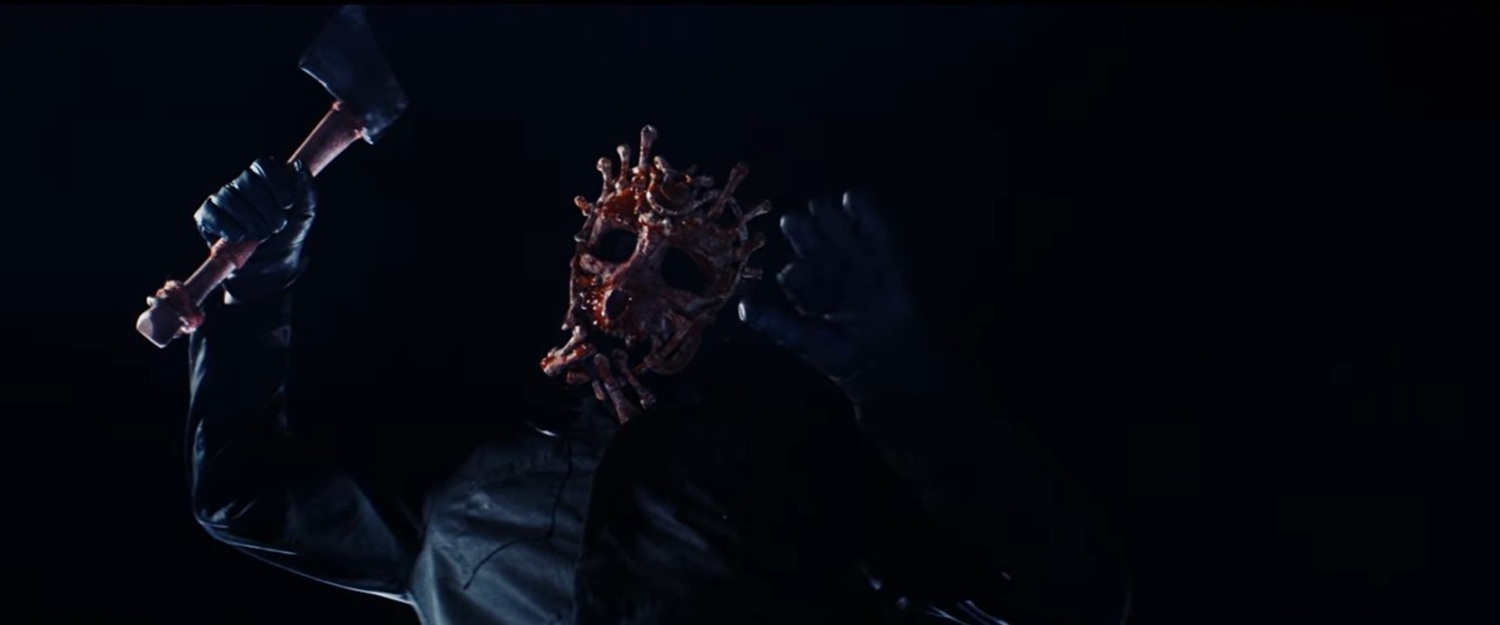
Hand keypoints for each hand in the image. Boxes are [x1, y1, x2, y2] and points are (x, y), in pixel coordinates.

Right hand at [193, 158, 316, 302]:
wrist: (273, 265)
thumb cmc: (288, 234)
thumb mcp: (305, 213)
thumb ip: (306, 189)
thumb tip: (299, 165)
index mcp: (262, 178)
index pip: (263, 165)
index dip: (276, 184)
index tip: (288, 205)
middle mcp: (239, 185)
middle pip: (246, 181)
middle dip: (266, 207)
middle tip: (277, 226)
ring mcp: (221, 200)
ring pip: (229, 198)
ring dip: (250, 219)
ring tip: (263, 235)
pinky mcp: (206, 217)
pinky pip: (211, 214)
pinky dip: (228, 227)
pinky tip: (241, 237)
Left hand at [738, 192, 922, 389]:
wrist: (887, 357)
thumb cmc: (843, 354)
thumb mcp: (805, 342)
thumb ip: (776, 325)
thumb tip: (743, 307)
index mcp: (806, 285)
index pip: (793, 267)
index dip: (791, 270)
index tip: (792, 268)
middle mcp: (827, 266)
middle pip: (810, 236)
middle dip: (805, 228)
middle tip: (802, 225)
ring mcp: (854, 258)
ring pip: (836, 225)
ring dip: (829, 216)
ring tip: (826, 211)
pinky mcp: (882, 254)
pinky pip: (873, 227)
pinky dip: (864, 212)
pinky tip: (852, 199)